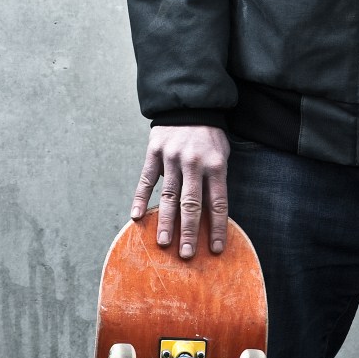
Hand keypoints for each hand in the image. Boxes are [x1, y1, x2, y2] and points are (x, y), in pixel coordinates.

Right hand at [130, 125, 229, 258]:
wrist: (189, 103)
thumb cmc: (209, 134)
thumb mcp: (222, 153)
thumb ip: (216, 180)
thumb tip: (213, 213)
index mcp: (215, 165)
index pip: (218, 202)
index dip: (217, 227)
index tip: (215, 249)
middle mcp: (193, 163)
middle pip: (191, 204)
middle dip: (189, 231)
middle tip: (185, 254)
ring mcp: (172, 157)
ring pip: (169, 195)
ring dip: (166, 221)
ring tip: (163, 243)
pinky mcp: (155, 152)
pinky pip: (146, 179)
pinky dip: (140, 198)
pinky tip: (137, 216)